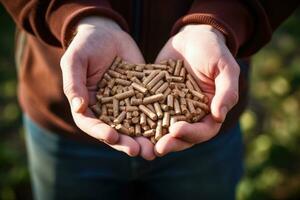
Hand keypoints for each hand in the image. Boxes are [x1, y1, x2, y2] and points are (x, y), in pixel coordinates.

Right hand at [60, 17, 154, 159]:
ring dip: (144, 138)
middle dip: (126, 143)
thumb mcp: (75, 60)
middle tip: (139, 151)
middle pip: (115, 131)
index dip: (101, 132)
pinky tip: (168, 127)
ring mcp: (126, 104)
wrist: (107, 34)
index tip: (112, 136)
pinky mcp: (142, 96)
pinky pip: (150, 109)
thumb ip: (74, 83)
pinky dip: (158, 120)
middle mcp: (107, 110)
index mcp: (88, 105)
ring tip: (155, 149)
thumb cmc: (86, 45)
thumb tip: (78, 107)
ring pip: (135, 125)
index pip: (91, 124)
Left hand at [154, 24, 239, 155]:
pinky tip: (129, 125)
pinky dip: (141, 120)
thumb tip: (219, 116)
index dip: (192, 134)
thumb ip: (226, 91)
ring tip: (143, 145)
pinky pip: (149, 111)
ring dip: (154, 138)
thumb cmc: (213, 50)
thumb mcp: (225, 67)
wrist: (192, 36)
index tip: (177, 130)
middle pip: (183, 135)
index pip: (204, 130)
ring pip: (164, 129)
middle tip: (158, 148)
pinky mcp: (157, 98)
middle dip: (171, 143)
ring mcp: (172, 107)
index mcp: (210, 111)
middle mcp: (191, 114)